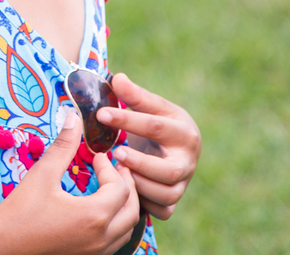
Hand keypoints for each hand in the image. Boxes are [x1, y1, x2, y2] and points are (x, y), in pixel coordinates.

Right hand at [0, 113, 141, 254]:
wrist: (1, 245)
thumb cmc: (20, 210)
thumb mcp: (43, 174)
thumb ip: (63, 146)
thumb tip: (74, 118)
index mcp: (93, 216)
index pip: (119, 188)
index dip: (110, 168)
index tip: (96, 157)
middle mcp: (100, 237)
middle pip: (132, 210)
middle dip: (127, 186)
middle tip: (116, 169)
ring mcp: (95, 251)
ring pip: (126, 229)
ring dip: (125, 207)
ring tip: (112, 188)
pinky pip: (114, 241)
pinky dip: (116, 224)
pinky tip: (100, 210)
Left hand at [97, 73, 200, 220]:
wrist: (175, 148)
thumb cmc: (158, 124)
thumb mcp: (151, 107)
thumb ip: (134, 95)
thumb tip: (117, 78)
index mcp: (183, 131)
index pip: (155, 126)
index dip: (127, 120)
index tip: (101, 114)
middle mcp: (188, 160)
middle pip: (170, 171)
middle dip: (141, 163)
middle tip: (116, 153)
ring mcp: (183, 183)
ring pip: (166, 194)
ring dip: (139, 184)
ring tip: (117, 171)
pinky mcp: (174, 201)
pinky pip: (163, 210)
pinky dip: (145, 204)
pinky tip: (127, 190)